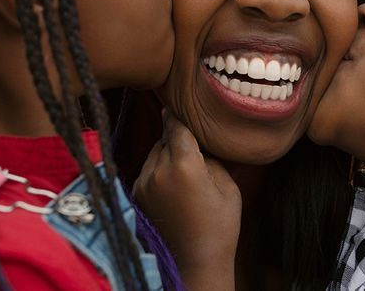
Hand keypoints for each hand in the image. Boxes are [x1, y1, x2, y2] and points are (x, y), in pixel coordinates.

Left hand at [134, 111, 239, 288]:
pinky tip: (175, 184)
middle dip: (177, 138)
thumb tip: (198, 141)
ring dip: (167, 154)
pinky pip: (148, 169)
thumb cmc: (219, 225)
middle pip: (164, 138)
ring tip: (186, 169)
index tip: (180, 102)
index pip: (176, 125)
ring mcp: (143, 182)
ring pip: (154, 152)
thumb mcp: (227, 185)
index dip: (179, 113)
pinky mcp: (137, 194)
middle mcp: (157, 170)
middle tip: (194, 145)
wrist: (196, 262)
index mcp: (183, 164)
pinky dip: (159, 170)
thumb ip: (210, 157)